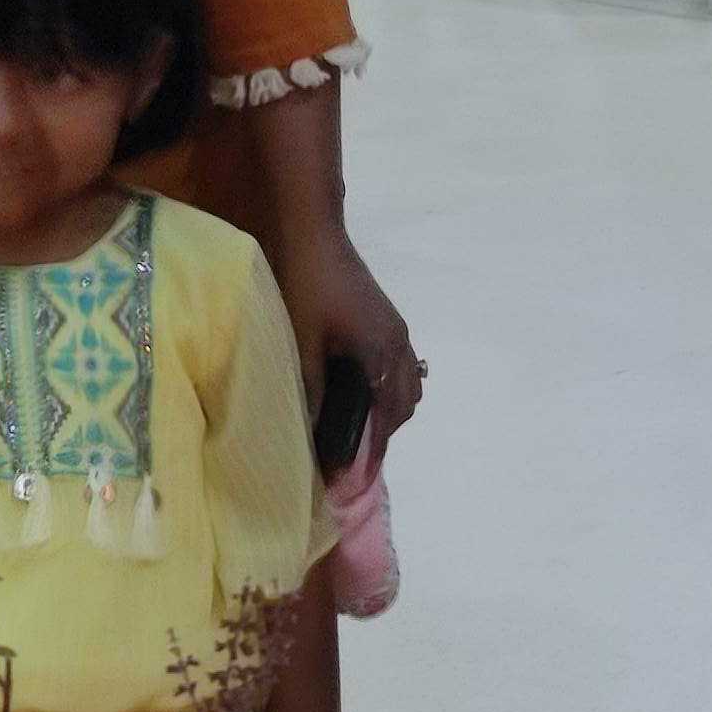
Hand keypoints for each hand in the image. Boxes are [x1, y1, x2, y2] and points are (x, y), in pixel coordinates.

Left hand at [279, 226, 424, 454]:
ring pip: (408, 386)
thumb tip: (313, 432)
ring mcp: (398, 331)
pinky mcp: (389, 321)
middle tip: (351, 457)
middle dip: (384, 436)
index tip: (354, 477)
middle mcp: (399, 345)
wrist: (317, 234)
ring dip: (389, 412)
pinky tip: (361, 393)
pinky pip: (402, 367)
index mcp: (382, 353)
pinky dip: (390, 389)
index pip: (387, 418)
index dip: (373, 451)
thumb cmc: (307, 284)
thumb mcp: (303, 340)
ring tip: (357, 429)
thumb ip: (312, 387)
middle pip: (405, 406)